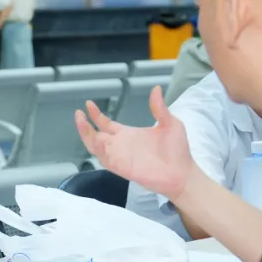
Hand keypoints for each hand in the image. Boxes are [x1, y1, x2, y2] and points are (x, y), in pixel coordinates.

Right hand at [75, 85, 195, 200]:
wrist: (183, 173)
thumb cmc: (177, 151)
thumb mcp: (170, 123)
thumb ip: (159, 108)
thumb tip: (156, 89)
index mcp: (128, 134)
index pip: (106, 124)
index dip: (95, 115)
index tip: (88, 104)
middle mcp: (121, 146)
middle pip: (95, 136)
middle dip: (84, 126)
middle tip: (78, 114)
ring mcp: (120, 157)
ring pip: (96, 148)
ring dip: (87, 136)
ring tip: (82, 123)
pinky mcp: (123, 168)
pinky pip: (106, 160)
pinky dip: (99, 151)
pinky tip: (97, 140)